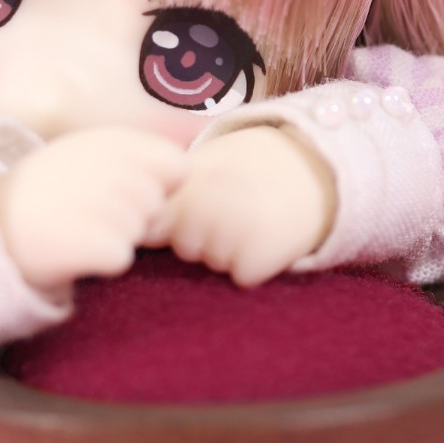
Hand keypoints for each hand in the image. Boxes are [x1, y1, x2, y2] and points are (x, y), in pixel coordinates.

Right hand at [0, 128, 186, 290]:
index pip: (176, 166)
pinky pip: (122, 259)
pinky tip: (71, 247)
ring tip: (74, 225)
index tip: (128, 188)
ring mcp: (106, 205)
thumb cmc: (46, 189)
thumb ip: (136, 156)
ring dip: (116, 237)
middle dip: (136, 214)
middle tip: (89, 210)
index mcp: (113, 140)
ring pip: (141, 232)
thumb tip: (182, 171)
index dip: (158, 184)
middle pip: (158, 205)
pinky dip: (101, 261)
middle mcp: (113, 166)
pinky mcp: (95, 243)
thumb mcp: (87, 153)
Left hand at [146, 125, 335, 285]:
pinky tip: (269, 235)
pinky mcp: (256, 260)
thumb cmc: (248, 169)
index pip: (152, 223)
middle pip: (183, 247)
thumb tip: (129, 230)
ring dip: (231, 248)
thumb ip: (164, 196)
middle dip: (203, 234)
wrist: (315, 167)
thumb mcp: (202, 166)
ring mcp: (230, 233)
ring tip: (255, 217)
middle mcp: (205, 205)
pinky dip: (255, 263)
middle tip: (235, 207)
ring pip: (212, 263)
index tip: (197, 203)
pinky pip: (242, 276)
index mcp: (187, 181)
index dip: (168, 220)